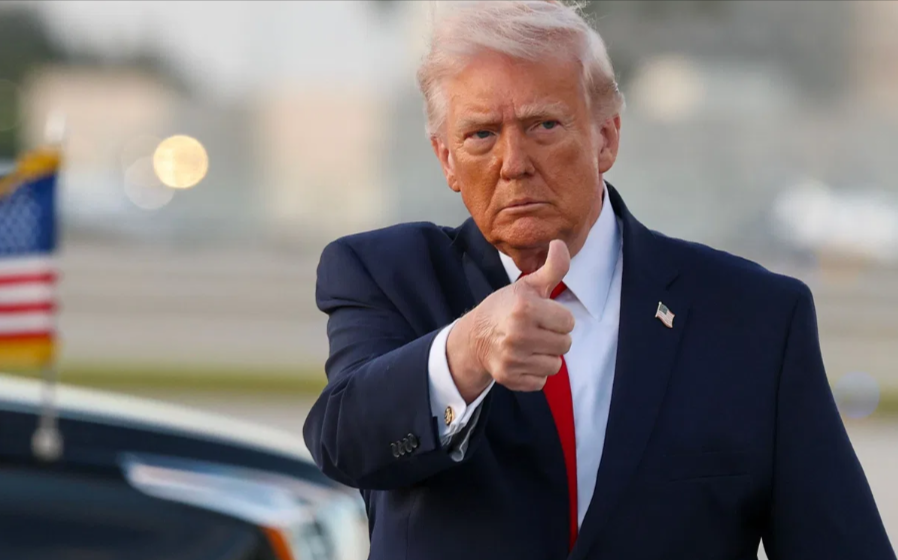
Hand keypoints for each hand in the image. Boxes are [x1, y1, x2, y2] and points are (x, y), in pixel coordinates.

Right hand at [447, 240, 574, 401]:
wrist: (473, 336)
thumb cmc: (505, 308)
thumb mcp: (527, 285)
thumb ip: (552, 267)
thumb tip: (560, 243)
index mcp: (525, 308)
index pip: (568, 322)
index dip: (558, 318)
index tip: (542, 315)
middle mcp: (518, 334)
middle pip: (565, 344)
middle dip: (554, 337)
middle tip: (536, 330)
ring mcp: (513, 358)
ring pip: (555, 365)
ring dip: (546, 356)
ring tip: (531, 345)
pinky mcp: (510, 377)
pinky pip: (541, 380)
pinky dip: (535, 372)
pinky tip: (523, 359)